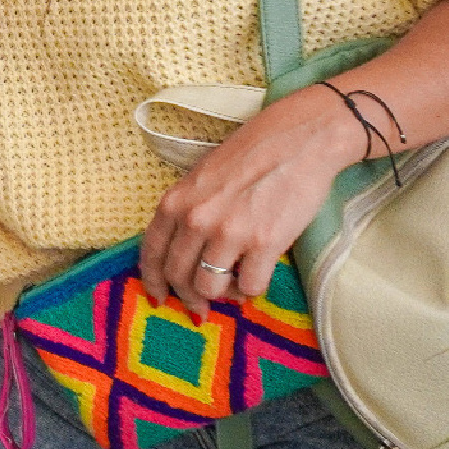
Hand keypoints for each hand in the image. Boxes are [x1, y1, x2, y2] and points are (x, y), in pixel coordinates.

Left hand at [138, 90, 363, 311]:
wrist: (297, 140)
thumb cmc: (250, 155)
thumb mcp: (200, 177)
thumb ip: (186, 210)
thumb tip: (180, 248)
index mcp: (175, 201)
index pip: (151, 253)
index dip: (153, 281)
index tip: (158, 296)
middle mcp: (195, 219)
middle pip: (178, 277)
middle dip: (188, 298)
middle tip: (201, 308)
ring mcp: (229, 233)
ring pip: (210, 289)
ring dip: (222, 296)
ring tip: (234, 286)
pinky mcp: (264, 243)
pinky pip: (250, 287)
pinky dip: (252, 290)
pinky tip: (257, 276)